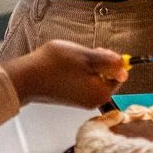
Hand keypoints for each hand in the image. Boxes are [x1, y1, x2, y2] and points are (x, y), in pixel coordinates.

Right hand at [1, 40, 127, 109]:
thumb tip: (126, 68)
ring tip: (70, 59)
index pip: (119, 74)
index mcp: (101, 93)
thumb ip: (109, 62)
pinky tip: (64, 66)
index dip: (110, 60)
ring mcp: (81, 101)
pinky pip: (81, 81)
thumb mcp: (86, 56)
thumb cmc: (54, 65)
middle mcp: (93, 101)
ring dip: (85, 65)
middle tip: (82, 54)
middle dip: (97, 63)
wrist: (26, 77)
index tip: (97, 52)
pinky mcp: (70, 98)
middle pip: (106, 77)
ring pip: (93, 77)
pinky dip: (76, 72)